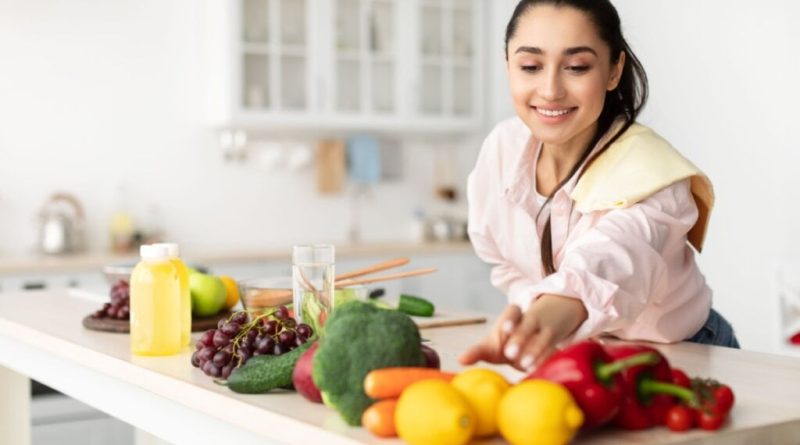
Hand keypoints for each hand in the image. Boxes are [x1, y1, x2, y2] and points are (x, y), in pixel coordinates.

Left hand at [459, 294, 586, 371]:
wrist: (539, 334)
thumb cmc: (508, 341)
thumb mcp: (492, 344)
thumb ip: (477, 351)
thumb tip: (459, 360)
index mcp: (514, 316)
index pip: (513, 311)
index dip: (510, 319)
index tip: (504, 329)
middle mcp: (531, 321)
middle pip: (528, 325)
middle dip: (519, 338)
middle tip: (509, 354)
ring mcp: (545, 332)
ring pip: (543, 338)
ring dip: (534, 351)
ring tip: (524, 365)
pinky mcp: (555, 346)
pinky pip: (554, 351)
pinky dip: (547, 360)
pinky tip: (540, 370)